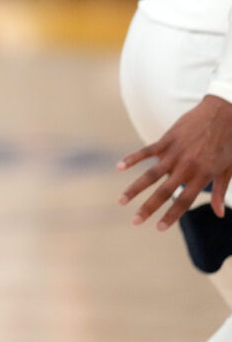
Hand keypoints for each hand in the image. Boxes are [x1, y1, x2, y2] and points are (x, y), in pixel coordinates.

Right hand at [118, 94, 231, 229]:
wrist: (224, 113)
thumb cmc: (229, 142)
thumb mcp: (228, 169)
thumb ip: (220, 191)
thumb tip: (219, 214)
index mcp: (202, 175)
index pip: (184, 201)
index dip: (171, 216)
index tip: (158, 228)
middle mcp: (186, 167)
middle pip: (163, 192)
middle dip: (148, 208)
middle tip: (135, 221)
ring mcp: (175, 153)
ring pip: (150, 175)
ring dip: (134, 189)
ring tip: (121, 200)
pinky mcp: (167, 140)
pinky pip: (147, 151)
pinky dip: (132, 159)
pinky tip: (119, 167)